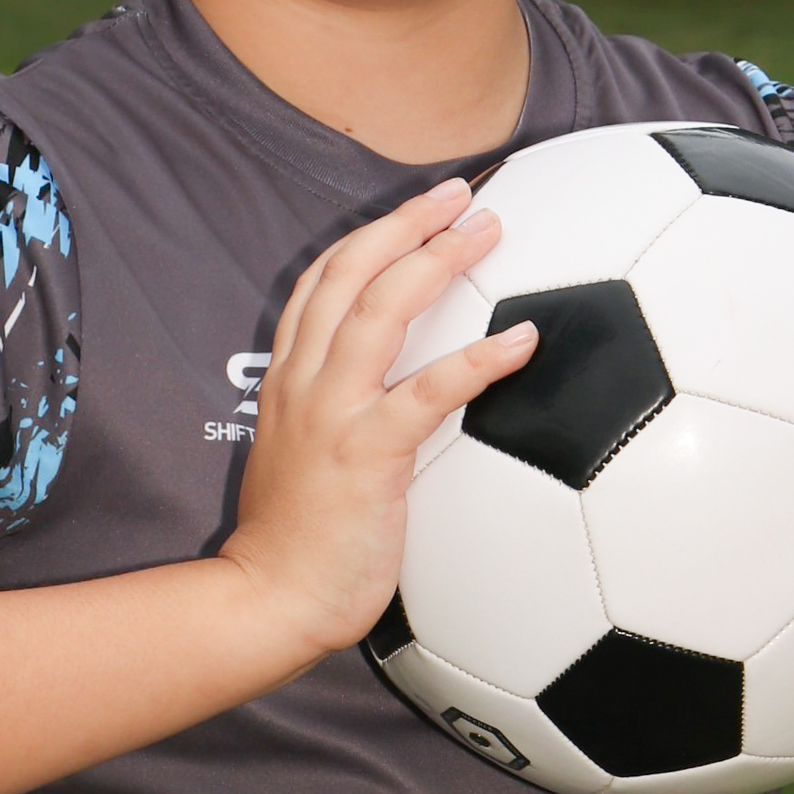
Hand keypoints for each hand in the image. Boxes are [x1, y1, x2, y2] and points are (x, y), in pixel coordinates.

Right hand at [222, 177, 537, 664]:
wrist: (270, 600)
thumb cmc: (299, 542)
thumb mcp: (305, 458)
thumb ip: (341, 416)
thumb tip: (400, 399)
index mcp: (290, 380)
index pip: (322, 282)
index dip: (372, 234)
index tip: (420, 207)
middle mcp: (305, 382)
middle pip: (350, 272)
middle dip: (407, 222)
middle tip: (462, 193)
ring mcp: (332, 412)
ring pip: (381, 308)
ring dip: (438, 259)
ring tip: (487, 229)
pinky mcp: (366, 452)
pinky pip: (430, 390)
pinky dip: (480, 358)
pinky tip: (524, 340)